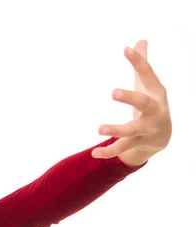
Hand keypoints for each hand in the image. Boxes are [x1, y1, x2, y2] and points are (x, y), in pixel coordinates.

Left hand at [92, 40, 171, 159]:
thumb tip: (140, 40)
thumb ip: (142, 65)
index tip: (126, 49)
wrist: (163, 135)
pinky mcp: (139, 143)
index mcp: (156, 92)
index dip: (138, 61)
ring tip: (99, 129)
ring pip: (131, 130)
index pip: (147, 74)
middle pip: (143, 103)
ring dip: (115, 129)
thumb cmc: (152, 104)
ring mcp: (147, 128)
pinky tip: (94, 153)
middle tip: (113, 92)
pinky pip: (122, 148)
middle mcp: (154, 110)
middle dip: (130, 98)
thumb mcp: (149, 85)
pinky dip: (109, 151)